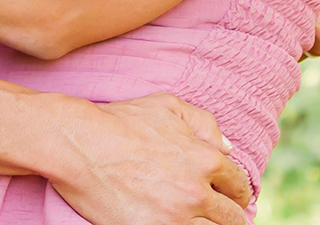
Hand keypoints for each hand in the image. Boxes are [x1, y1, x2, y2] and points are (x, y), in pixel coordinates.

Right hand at [49, 92, 251, 224]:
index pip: (238, 186)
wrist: (81, 145)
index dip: (238, 194)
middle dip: (229, 217)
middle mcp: (196, 192)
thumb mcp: (167, 106)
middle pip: (231, 218)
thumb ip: (204, 123)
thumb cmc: (121, 121)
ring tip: (204, 224)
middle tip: (223, 219)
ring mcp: (175, 218)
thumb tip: (227, 146)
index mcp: (206, 159)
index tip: (232, 199)